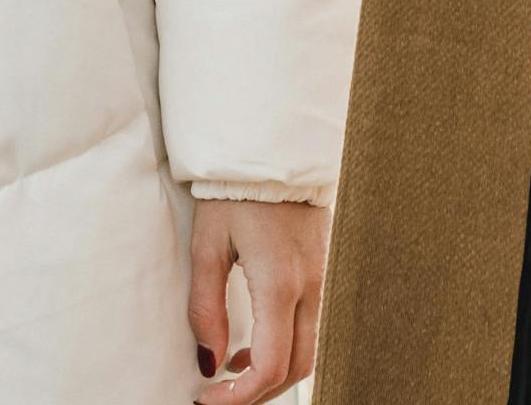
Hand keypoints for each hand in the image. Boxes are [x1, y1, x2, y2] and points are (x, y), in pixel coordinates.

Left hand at [186, 196, 324, 403]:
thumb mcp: (207, 246)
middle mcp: (310, 287)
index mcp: (280, 282)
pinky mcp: (323, 272)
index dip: (239, 395)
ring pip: (309, 351)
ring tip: (233, 370)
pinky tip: (256, 343)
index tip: (209, 399)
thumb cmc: (235, 192)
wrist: (274, 151)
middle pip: (295, 368)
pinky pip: (313, 327)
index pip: (271, 365)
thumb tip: (209, 361)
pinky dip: (287, 348)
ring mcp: (323, 280)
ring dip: (273, 373)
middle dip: (257, 392)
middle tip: (219, 396)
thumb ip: (206, 308)